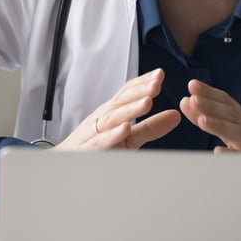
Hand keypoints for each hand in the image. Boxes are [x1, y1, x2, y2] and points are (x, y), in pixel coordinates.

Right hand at [54, 68, 179, 150]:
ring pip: (112, 119)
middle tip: (157, 83)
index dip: (142, 82)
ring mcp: (93, 133)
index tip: (160, 74)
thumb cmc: (99, 148)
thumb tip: (176, 115)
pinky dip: (112, 135)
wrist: (65, 167)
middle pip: (120, 101)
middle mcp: (102, 118)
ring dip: (130, 109)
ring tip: (148, 102)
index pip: (127, 92)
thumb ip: (151, 127)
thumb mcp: (129, 137)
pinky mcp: (88, 151)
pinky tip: (125, 129)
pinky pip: (100, 141)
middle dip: (139, 91)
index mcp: (112, 112)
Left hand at [179, 79, 240, 152]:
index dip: (209, 92)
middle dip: (210, 105)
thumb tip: (186, 102)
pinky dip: (232, 154)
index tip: (192, 85)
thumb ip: (209, 115)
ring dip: (218, 125)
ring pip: (235, 132)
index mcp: (240, 117)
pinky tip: (218, 152)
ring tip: (202, 121)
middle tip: (192, 99)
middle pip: (229, 113)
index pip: (225, 101)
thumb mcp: (232, 126)